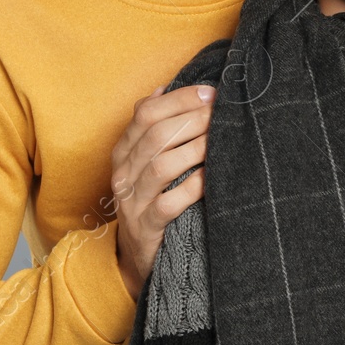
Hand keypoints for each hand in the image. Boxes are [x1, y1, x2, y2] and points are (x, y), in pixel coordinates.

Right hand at [110, 84, 213, 298]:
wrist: (137, 256)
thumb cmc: (149, 198)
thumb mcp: (143, 162)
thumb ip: (150, 126)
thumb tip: (162, 88)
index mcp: (123, 152)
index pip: (145, 113)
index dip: (179, 99)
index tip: (210, 93)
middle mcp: (123, 174)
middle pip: (156, 136)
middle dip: (193, 119)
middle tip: (222, 113)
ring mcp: (132, 202)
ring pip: (162, 166)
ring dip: (195, 149)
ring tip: (220, 139)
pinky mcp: (146, 228)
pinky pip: (170, 203)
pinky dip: (194, 187)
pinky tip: (212, 177)